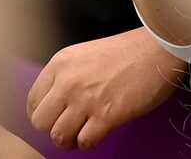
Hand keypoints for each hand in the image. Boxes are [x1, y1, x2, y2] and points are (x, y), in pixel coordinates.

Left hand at [26, 27, 182, 150]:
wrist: (158, 49)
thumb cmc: (127, 51)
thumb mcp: (86, 54)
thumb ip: (67, 76)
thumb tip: (56, 105)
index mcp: (61, 63)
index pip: (32, 101)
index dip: (42, 115)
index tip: (55, 118)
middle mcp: (68, 81)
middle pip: (40, 122)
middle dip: (53, 129)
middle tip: (69, 127)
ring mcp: (86, 99)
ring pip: (58, 136)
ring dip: (70, 140)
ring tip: (82, 133)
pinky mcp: (106, 115)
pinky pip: (84, 142)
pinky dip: (89, 142)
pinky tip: (99, 131)